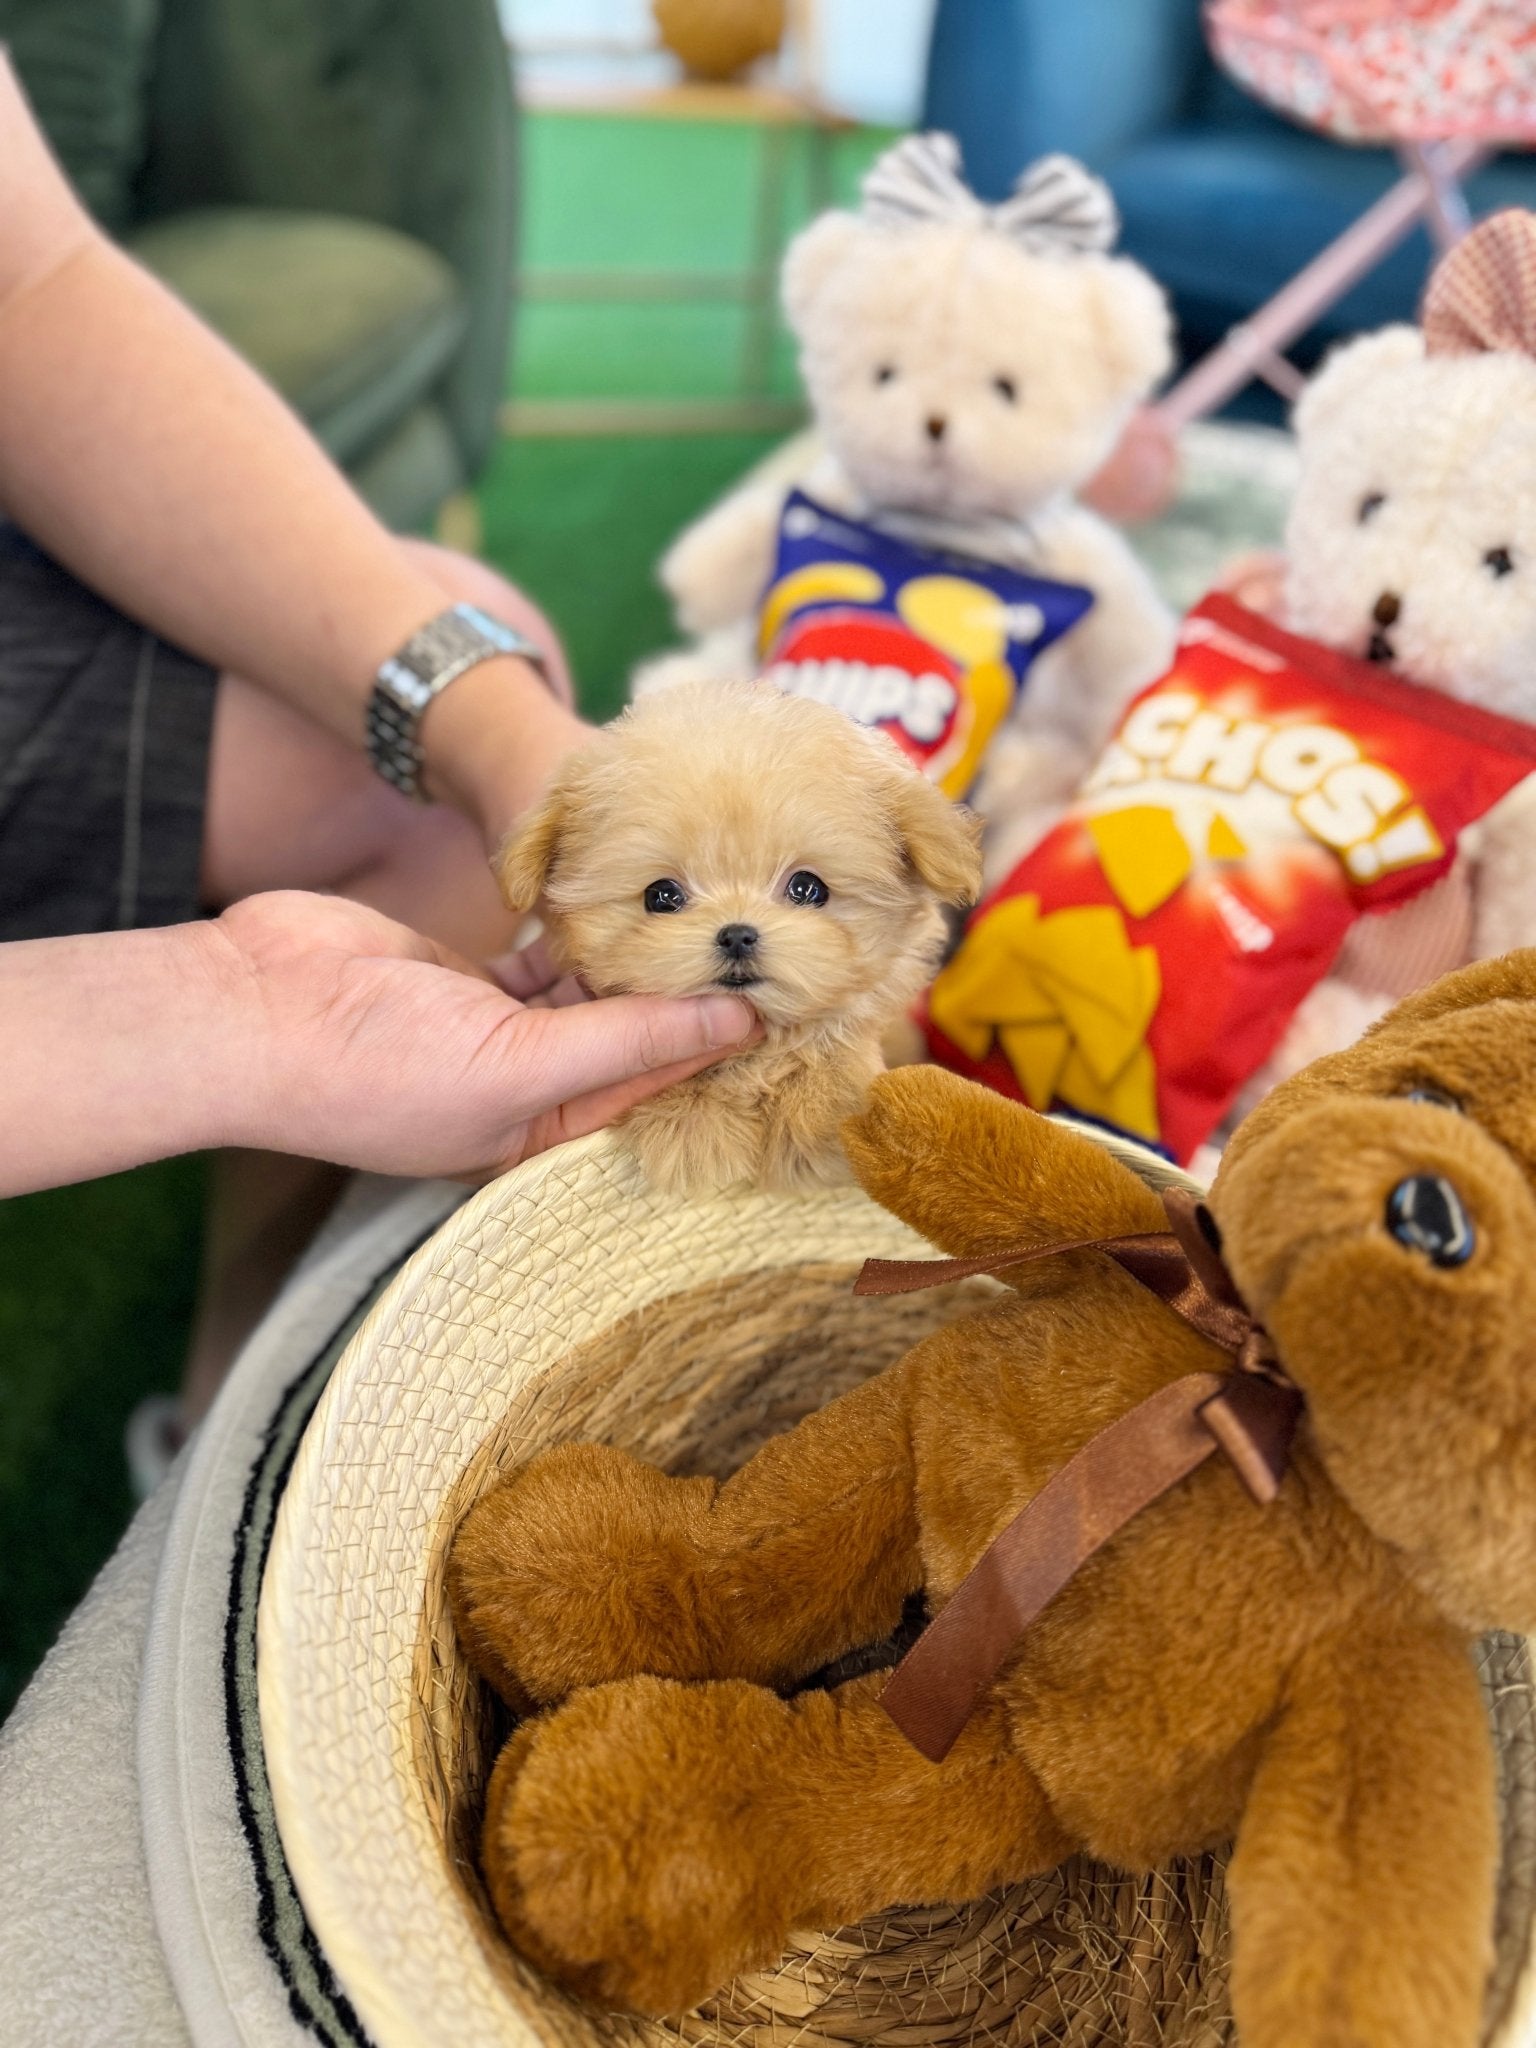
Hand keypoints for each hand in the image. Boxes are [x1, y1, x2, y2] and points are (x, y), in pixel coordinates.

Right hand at [216, 892, 759, 1180]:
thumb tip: (734, 1020)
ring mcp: (501, 1030)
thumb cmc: (376, 1069)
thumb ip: (629, 1039)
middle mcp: (532, 1088)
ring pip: (596, 991)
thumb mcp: (521, 1065)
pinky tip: (629, 895)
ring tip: (712, 913)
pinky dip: (582, 928)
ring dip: (640, 956)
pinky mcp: (473, 976)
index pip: (658, 1093)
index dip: (721, 1051)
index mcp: (545, 1136)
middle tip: (764, 943)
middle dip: (688, 997)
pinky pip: (550, 953)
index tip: (789, 1002)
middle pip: (634, 1040)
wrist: (254, 1010)